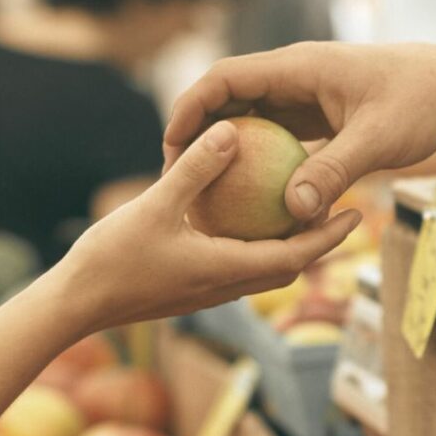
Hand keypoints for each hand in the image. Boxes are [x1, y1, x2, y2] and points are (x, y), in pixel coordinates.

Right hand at [57, 120, 361, 336]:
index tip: (357, 214)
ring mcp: (211, 292)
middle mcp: (228, 287)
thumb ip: (195, 170)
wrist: (78, 305)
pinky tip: (246, 221)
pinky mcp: (194, 290)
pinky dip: (256, 247)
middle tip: (342, 211)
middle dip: (319, 243)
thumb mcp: (155, 205)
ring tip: (302, 213)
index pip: (296, 256)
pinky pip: (239, 267)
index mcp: (228, 270)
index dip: (330, 237)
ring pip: (265, 270)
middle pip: (289, 267)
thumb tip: (231, 131)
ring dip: (290, 247)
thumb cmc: (113, 259)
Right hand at [164, 43, 435, 224]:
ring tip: (208, 194)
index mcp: (299, 68)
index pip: (226, 79)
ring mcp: (307, 98)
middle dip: (200, 134)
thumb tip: (293, 211)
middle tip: (179, 178)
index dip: (192, 109)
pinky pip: (279, 140)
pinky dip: (263, 165)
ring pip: (253, 121)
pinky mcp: (320, 118)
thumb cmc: (421, 103)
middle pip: (230, 100)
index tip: (172, 146)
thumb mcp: (378, 140)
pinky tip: (256, 201)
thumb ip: (335, 172)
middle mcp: (296, 79)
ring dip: (230, 152)